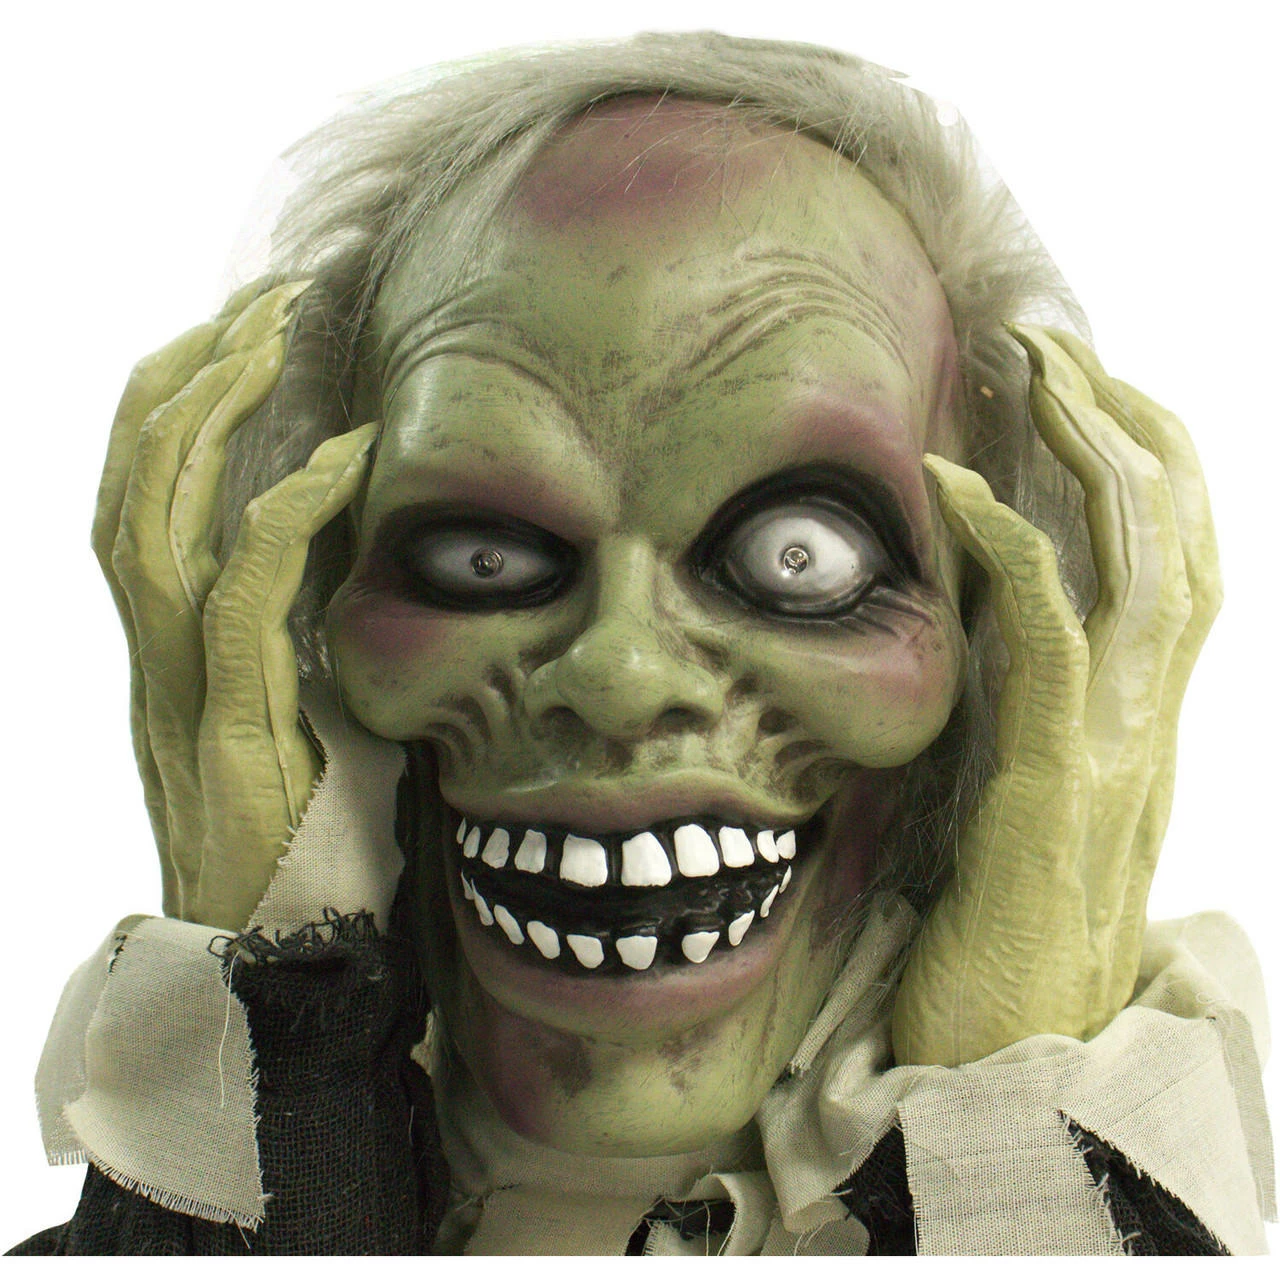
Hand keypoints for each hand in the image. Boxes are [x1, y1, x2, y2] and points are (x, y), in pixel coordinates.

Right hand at [92, 282, 376, 929]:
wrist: (275, 951)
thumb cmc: (305, 836)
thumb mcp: (298, 710)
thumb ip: (300, 630)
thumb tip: (353, 554)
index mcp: (166, 642)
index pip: (139, 492)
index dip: (174, 402)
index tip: (239, 330)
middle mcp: (152, 649)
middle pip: (128, 479)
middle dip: (187, 375)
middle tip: (259, 301)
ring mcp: (176, 684)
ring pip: (152, 517)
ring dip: (209, 415)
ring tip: (270, 335)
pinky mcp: (226, 722)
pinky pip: (240, 594)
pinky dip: (286, 513)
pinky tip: (342, 456)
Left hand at [892, 325, 1220, 1067]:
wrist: (1013, 1060)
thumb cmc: (1005, 934)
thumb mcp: (1027, 798)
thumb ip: (1029, 711)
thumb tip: (985, 631)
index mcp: (1143, 720)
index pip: (1176, 558)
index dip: (1147, 458)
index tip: (1085, 383)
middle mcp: (1153, 720)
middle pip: (1178, 531)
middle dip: (1125, 417)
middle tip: (1053, 336)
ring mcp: (1120, 746)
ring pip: (1143, 557)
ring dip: (1092, 445)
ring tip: (1034, 362)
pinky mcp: (1060, 779)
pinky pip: (1049, 628)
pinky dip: (1008, 542)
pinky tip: (952, 482)